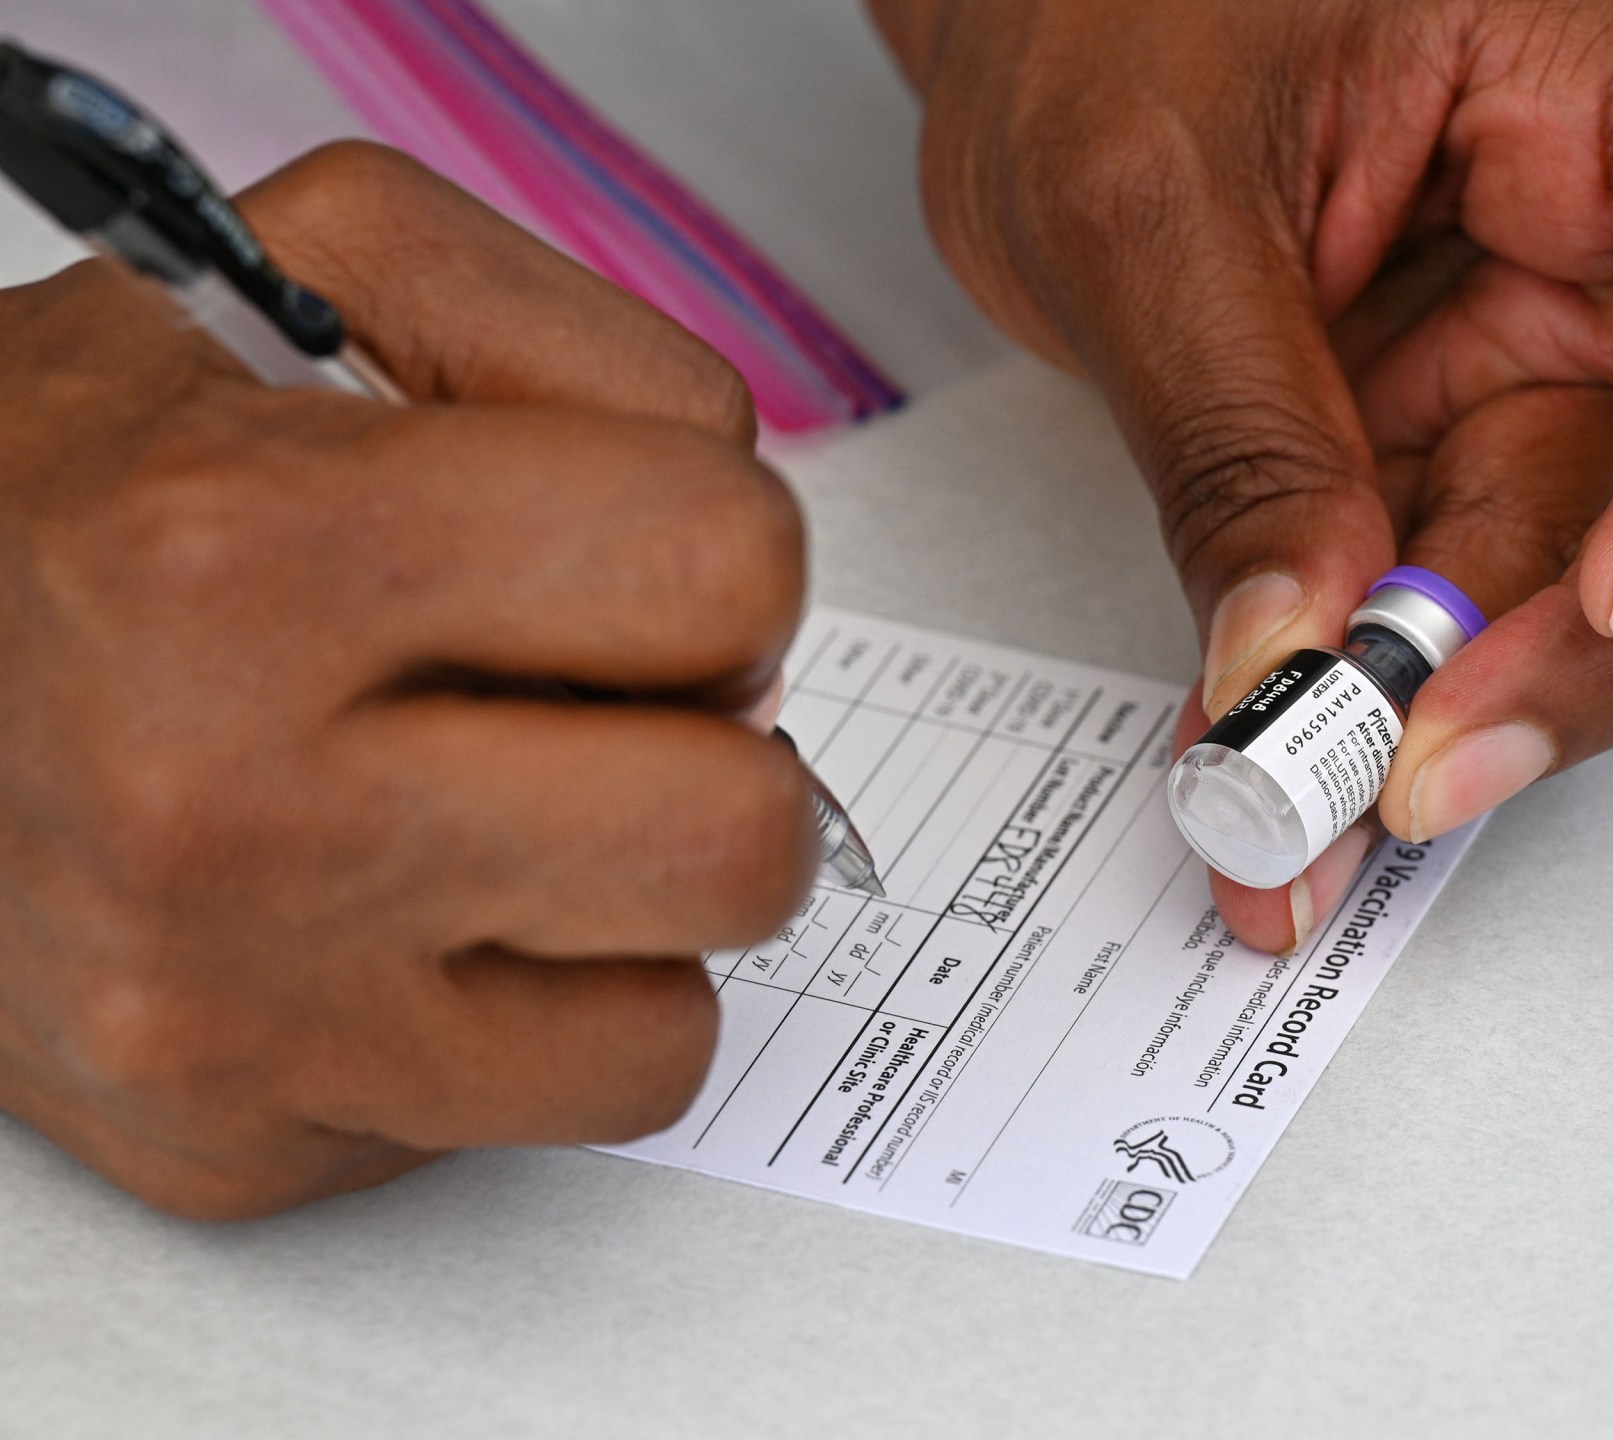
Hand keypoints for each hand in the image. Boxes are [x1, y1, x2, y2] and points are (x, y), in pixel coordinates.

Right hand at [0, 144, 814, 1216]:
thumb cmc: (69, 493)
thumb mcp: (294, 279)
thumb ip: (569, 340)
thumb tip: (745, 529)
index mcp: (249, 552)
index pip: (726, 565)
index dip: (721, 544)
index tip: (633, 551)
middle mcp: (233, 807)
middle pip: (740, 830)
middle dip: (716, 748)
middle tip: (604, 703)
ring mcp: (241, 1004)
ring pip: (682, 1015)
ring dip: (646, 902)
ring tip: (525, 811)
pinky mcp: (247, 1135)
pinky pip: (579, 1107)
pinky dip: (561, 1015)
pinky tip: (457, 917)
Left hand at [873, 0, 1612, 949]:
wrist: (1031, 18)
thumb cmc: (1106, 1)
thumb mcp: (1140, 199)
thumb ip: (1238, 433)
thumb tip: (1302, 651)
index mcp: (1612, 77)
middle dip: (1606, 644)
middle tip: (1432, 758)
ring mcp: (1555, 337)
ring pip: (1610, 566)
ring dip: (1486, 698)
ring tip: (1328, 789)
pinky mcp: (1472, 427)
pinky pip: (1478, 586)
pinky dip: (1399, 686)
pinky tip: (1304, 756)